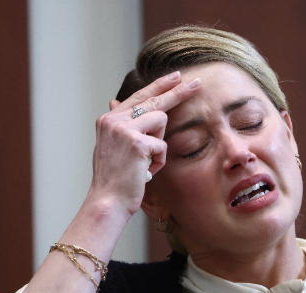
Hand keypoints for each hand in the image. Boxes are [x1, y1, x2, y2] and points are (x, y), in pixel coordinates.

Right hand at [89, 71, 200, 215]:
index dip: (159, 86)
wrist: (108, 201)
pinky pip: (163, 145)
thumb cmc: (114, 178)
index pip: (139, 96)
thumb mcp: (112, 146)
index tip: (176, 77)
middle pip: (154, 99)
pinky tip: (144, 171)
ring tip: (145, 162)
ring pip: (161, 121)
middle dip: (178, 91)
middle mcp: (113, 120)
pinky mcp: (137, 143)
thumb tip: (114, 101)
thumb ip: (118, 124)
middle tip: (197, 82)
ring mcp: (124, 130)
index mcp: (108, 120)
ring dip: (159, 144)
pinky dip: (158, 161)